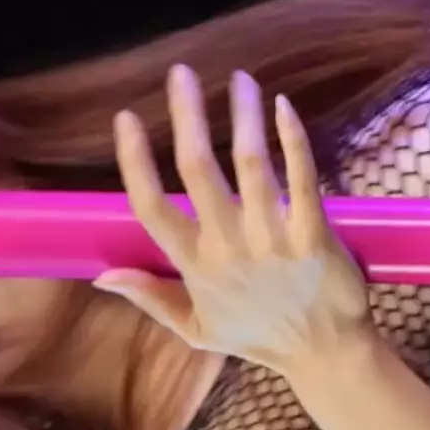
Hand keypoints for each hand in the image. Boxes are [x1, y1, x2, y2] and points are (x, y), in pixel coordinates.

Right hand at [98, 64, 372, 373]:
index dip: (134, 161)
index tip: (125, 117)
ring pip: (251, 165)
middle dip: (186, 116)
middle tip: (181, 73)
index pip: (150, 207)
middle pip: (197, 170)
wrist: (328, 357)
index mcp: (195, 266)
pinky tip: (283, 107)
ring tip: (239, 79)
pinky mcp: (314, 237)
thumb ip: (150, 297)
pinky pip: (302, 180)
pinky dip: (292, 140)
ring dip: (243, 115)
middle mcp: (228, 248)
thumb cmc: (260, 337)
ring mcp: (273, 241)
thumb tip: (100, 274)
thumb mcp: (196, 328)